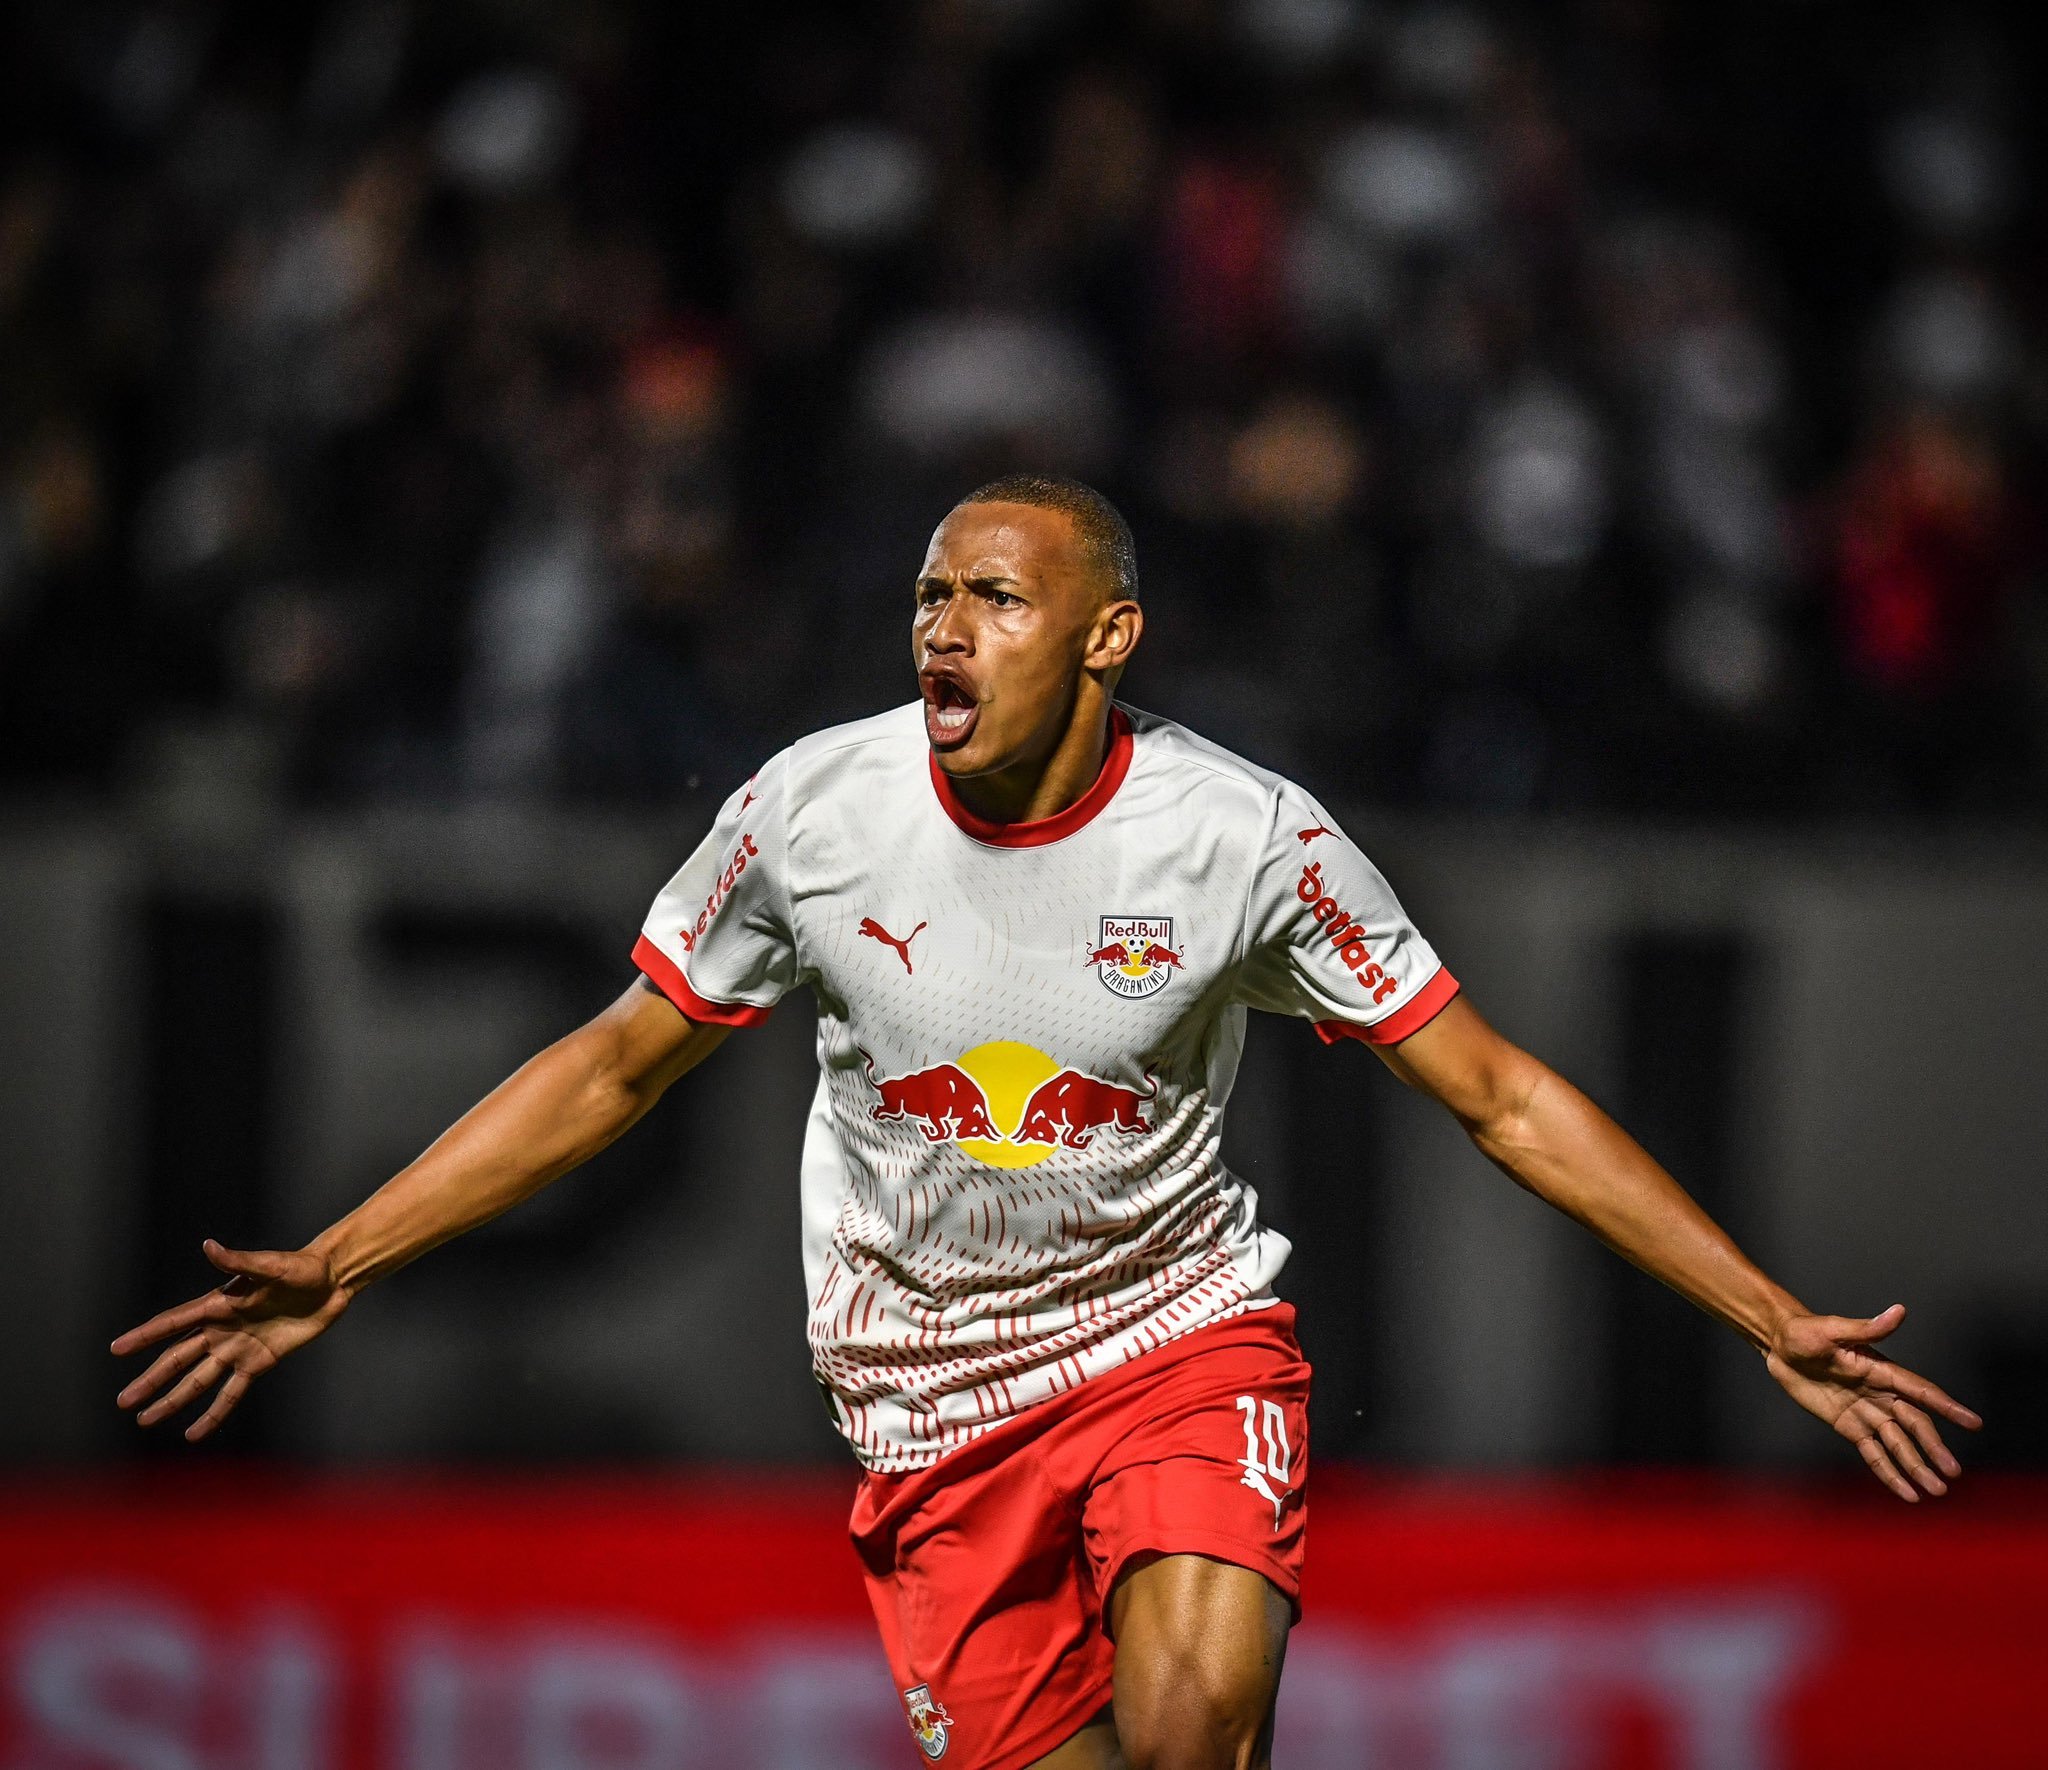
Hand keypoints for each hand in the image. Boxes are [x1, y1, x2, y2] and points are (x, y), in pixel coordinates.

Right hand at [112, 1240, 350, 1441]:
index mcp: (218, 1305)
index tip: (116, 1348)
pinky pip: (231, 1394)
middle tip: (123, 1401)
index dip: (145, 1336)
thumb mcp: (270, 1265)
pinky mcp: (259, 1363)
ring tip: (145, 1420)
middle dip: (151, 1380)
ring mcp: (238, 1349)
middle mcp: (221, 1329)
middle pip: (178, 1359)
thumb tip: (208, 1246)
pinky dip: (213, 1413)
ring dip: (172, 1401)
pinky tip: (194, 1433)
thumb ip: (237, 1262)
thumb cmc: (300, 1267)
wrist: (332, 1282)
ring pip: (198, 1381)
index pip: (173, 1323)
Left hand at [1766, 1304, 1980, 1500]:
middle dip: (1934, 1448)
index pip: (1921, 1391)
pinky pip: (1874, 1454)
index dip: (1947, 1407)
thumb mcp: (1833, 1330)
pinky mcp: (1850, 1427)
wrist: (1779, 1346)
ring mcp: (1867, 1413)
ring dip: (1917, 1467)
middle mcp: (1881, 1394)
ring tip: (1937, 1490)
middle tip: (1953, 1471)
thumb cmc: (1806, 1332)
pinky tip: (1908, 1493)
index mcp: (1882, 1371)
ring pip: (1898, 1444)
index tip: (1974, 1423)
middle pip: (1914, 1424)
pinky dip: (1889, 1473)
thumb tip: (1899, 1311)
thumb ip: (1867, 1328)